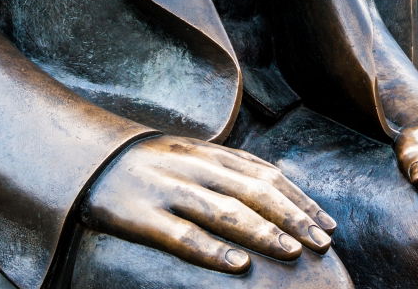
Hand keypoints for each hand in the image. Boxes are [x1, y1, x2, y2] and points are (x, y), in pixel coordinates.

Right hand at [80, 135, 334, 274]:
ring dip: (263, 231)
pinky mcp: (140, 215)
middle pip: (253, 190)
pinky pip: (181, 235)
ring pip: (224, 210)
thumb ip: (230, 168)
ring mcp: (167, 189)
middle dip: (292, 216)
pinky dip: (212, 249)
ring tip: (292, 252)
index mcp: (209, 152)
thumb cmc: (152, 163)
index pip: (265, 174)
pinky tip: (238, 265)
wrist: (89, 158)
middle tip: (321, 242)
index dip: (299, 198)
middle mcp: (194, 166)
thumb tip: (278, 187)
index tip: (328, 223)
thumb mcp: (192, 155)